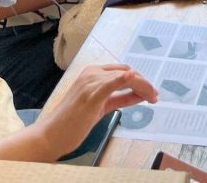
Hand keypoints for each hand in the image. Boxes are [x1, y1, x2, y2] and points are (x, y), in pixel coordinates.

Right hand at [36, 65, 157, 158]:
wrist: (50, 135)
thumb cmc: (73, 122)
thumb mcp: (100, 106)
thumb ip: (118, 98)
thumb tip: (139, 95)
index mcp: (92, 73)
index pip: (122, 71)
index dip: (139, 79)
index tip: (151, 91)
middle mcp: (92, 74)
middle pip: (126, 73)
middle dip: (144, 83)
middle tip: (155, 96)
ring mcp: (90, 84)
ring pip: (124, 78)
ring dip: (143, 86)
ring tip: (153, 97)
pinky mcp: (90, 96)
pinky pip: (109, 84)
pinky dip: (121, 80)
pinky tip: (131, 77)